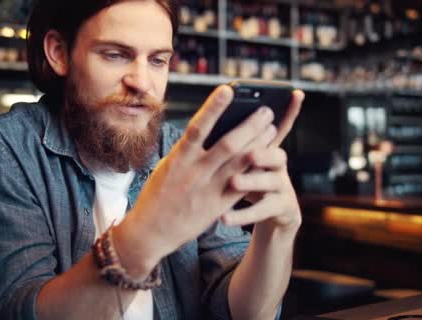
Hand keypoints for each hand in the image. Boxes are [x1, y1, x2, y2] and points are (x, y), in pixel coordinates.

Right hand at [113, 85, 278, 277]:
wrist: (150, 232)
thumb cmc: (157, 194)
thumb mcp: (166, 166)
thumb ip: (188, 150)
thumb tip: (211, 128)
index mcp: (178, 159)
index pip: (198, 127)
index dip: (214, 107)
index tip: (228, 90)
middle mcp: (194, 173)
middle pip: (228, 144)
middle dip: (249, 126)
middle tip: (266, 110)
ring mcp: (207, 191)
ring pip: (239, 164)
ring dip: (258, 144)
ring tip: (271, 128)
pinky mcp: (217, 208)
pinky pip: (242, 186)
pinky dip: (255, 171)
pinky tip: (267, 158)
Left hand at [223, 90, 304, 231]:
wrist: (270, 214)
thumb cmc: (248, 178)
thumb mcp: (241, 160)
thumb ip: (232, 144)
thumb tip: (211, 121)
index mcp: (268, 148)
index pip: (281, 125)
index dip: (291, 110)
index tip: (295, 94)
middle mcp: (279, 164)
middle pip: (274, 154)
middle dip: (262, 150)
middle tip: (249, 152)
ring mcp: (282, 186)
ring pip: (270, 182)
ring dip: (251, 181)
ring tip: (233, 182)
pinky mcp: (281, 208)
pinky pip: (261, 211)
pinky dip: (241, 215)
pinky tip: (224, 218)